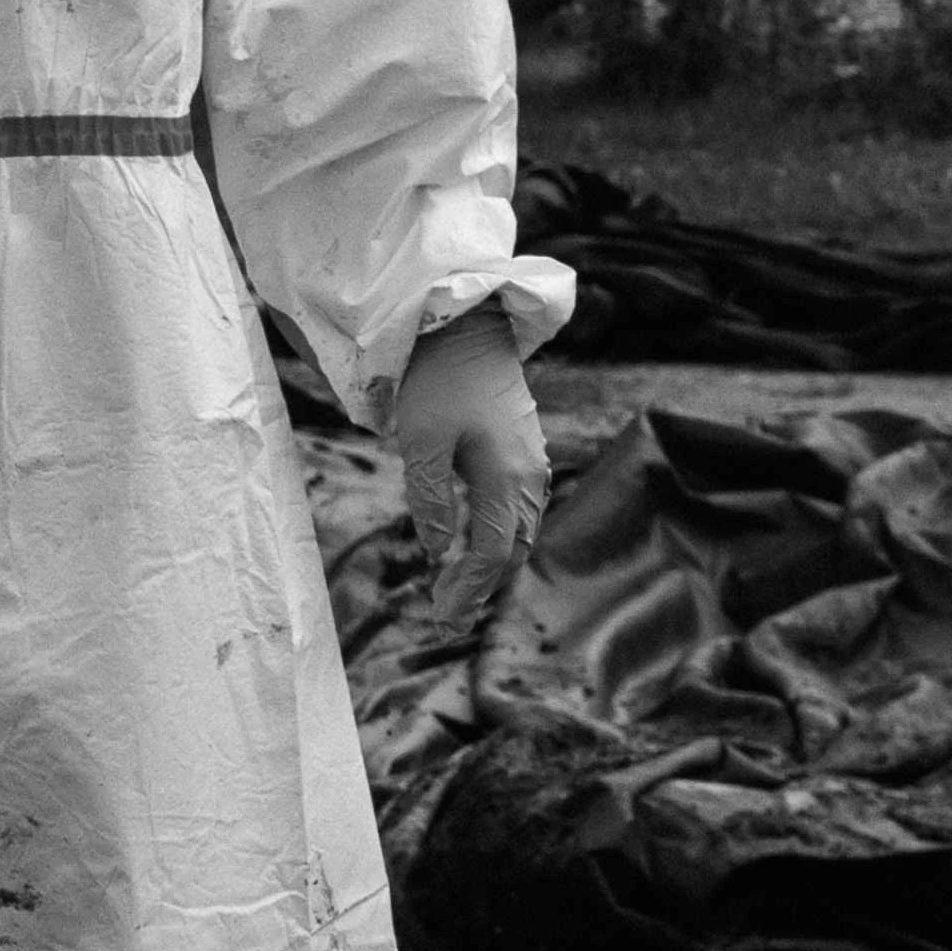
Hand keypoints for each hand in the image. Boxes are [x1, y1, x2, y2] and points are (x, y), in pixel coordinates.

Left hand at [390, 308, 550, 633]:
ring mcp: (531, 464)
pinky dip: (500, 539)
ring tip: (457, 590)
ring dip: (493, 565)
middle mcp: (529, 476)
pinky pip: (520, 511)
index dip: (469, 589)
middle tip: (446, 615)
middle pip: (512, 549)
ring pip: (520, 533)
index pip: (492, 552)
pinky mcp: (524, 453)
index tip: (443, 616)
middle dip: (481, 586)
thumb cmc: (437, 384)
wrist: (466, 333)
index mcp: (507, 478)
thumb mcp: (420, 442)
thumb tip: (438, 550)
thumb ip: (430, 499)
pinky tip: (474, 547)